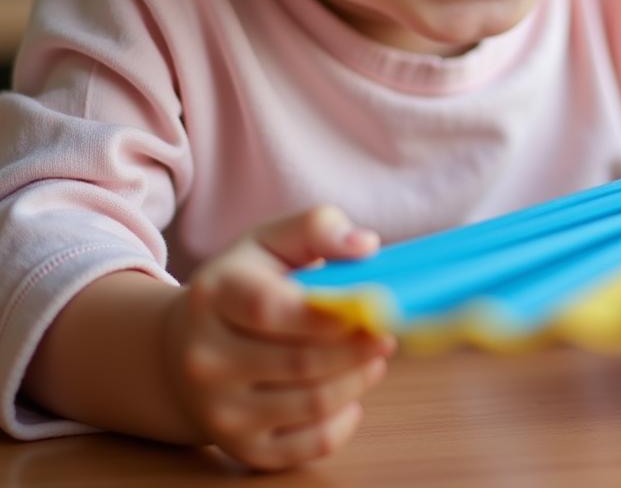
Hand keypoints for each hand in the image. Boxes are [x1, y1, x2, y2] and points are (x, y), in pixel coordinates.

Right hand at [160, 206, 393, 470]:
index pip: (271, 309)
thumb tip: (366, 245)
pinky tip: (352, 396)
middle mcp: (206, 358)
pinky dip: (342, 424)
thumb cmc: (241, 287)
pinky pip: (305, 448)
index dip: (329, 312)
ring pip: (310, 404)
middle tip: (387, 333)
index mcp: (214, 296)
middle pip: (300, 361)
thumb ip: (317, 228)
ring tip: (375, 357)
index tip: (374, 306)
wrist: (178, 352)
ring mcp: (219, 410)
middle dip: (357, 348)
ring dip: (357, 381)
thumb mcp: (268, 242)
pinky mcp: (238, 448)